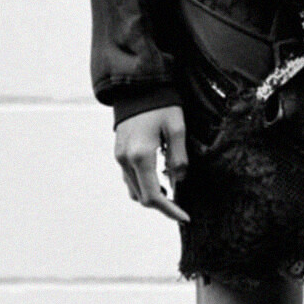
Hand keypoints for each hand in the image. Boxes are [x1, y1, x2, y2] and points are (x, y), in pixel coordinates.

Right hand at [115, 104, 189, 224]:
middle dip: (162, 205)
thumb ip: (178, 158)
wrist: (137, 86)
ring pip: (134, 189)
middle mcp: (125, 160)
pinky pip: (129, 177)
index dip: (169, 210)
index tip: (185, 217)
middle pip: (142, 197)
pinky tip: (158, 176)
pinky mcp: (118, 151)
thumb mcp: (176, 128)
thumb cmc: (161, 104)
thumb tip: (178, 182)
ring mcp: (119, 156)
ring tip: (171, 188)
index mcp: (141, 156)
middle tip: (181, 205)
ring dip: (151, 194)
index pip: (153, 197)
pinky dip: (143, 183)